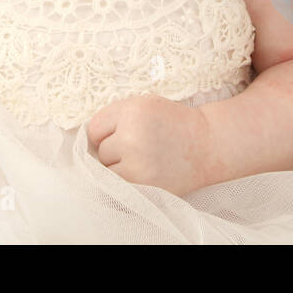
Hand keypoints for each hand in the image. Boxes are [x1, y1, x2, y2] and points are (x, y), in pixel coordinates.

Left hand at [86, 94, 214, 197]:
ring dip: (119, 168)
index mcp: (132, 111)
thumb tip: (85, 140)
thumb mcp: (145, 105)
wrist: (207, 145)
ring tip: (143, 160)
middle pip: (101, 151)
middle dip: (114, 150)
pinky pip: (118, 187)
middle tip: (140, 147)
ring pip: (107, 171)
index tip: (120, 134)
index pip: (94, 127)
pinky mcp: (144, 186)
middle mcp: (133, 136)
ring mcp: (138, 164)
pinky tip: (143, 172)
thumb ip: (115, 116)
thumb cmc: (172, 123)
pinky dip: (126, 182)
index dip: (106, 132)